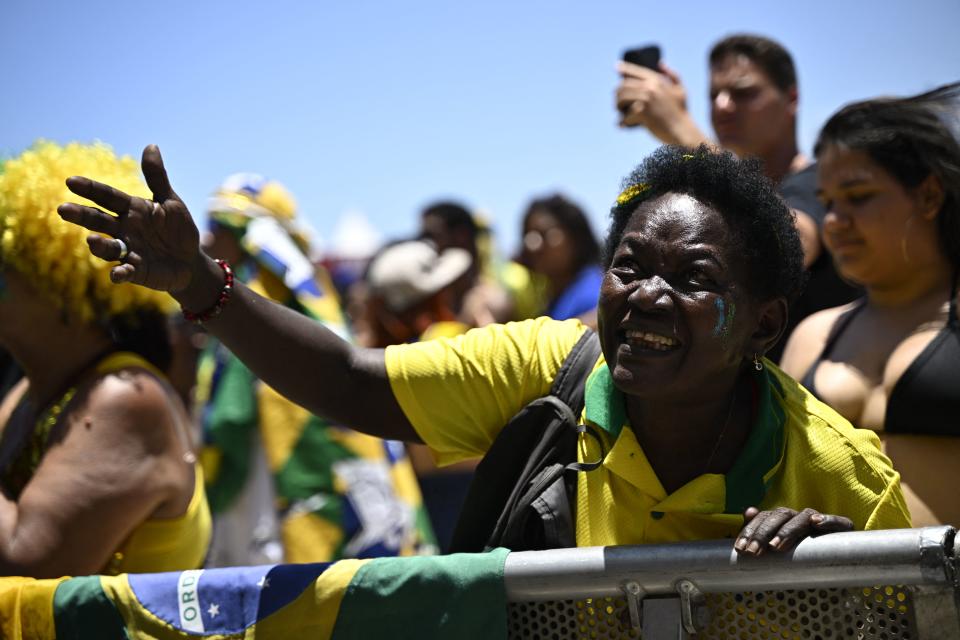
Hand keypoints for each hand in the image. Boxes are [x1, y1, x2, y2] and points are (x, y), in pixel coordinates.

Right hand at [58, 145, 201, 293]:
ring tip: (92, 241)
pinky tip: (116, 274)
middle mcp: (123, 229)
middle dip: (81, 216)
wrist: (190, 261)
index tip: (71, 181)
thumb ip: (157, 178)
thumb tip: (151, 146)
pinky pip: (125, 271)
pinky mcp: (136, 271)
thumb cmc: (178, 229)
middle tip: (62, 209)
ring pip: (107, 247)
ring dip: (99, 245)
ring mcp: (128, 251)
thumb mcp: (171, 202)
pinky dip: (120, 273)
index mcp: (131, 209)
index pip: (107, 197)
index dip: (90, 189)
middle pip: (98, 221)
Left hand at [614, 61, 707, 145]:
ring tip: (621, 115)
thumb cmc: (681, 112)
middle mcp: (650, 87)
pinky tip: (622, 125)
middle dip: (618, 96)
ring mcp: (646, 99)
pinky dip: (623, 122)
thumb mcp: (681, 90)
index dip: (625, 68)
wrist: (682, 131)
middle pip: (624, 86)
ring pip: (621, 99)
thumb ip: (673, 76)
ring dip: (618, 108)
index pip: (636, 71)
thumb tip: (661, 64)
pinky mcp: (643, 112)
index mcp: (657, 80)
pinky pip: (625, 116)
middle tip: (618, 106)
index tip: (616, 66)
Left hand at [735, 506, 853, 555]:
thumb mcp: (780, 545)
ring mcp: (819, 520)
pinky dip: (826, 519)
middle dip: (763, 534)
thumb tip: (749, 511)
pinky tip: (816, 523)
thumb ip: (762, 530)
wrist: (840, 556)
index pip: (764, 517)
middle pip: (780, 515)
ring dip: (788, 530)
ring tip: (776, 546)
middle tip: (754, 552)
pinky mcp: (842, 527)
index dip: (751, 531)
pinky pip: (837, 521)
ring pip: (802, 517)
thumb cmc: (803, 552)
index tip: (740, 548)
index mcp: (784, 519)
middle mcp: (799, 516)